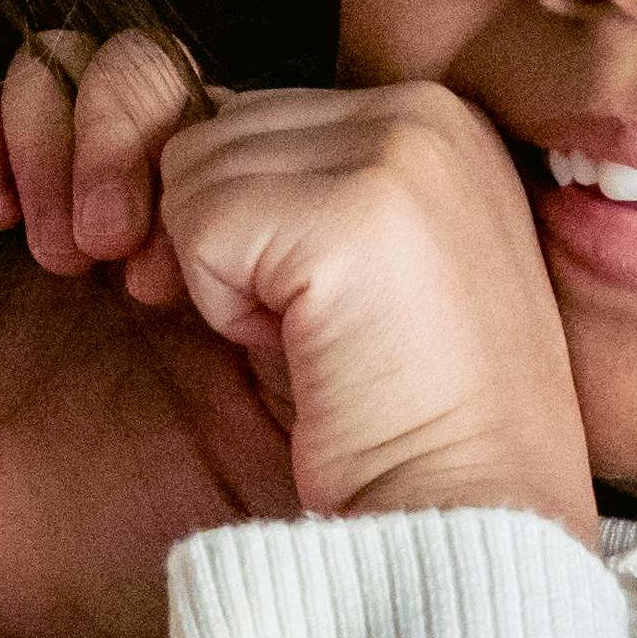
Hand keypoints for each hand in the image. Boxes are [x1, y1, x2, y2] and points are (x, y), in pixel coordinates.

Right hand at [0, 34, 301, 637]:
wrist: (120, 631)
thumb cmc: (268, 523)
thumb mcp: (363, 377)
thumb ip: (350, 245)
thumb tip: (286, 152)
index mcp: (277, 228)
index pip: (238, 94)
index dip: (220, 156)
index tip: (233, 283)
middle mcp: (171, 216)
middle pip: (141, 70)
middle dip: (131, 135)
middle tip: (134, 264)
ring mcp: (66, 226)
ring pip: (49, 76)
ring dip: (54, 130)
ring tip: (68, 250)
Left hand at [155, 83, 599, 538]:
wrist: (468, 523)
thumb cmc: (407, 421)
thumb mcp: (357, 270)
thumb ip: (294, 191)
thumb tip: (168, 142)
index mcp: (440, 122)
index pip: (256, 120)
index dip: (245, 228)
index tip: (310, 313)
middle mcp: (429, 114)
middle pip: (214, 134)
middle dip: (227, 246)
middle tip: (315, 335)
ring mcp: (398, 153)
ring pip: (191, 171)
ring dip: (224, 277)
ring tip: (319, 341)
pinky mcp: (353, 212)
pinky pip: (196, 226)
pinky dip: (223, 308)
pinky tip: (305, 354)